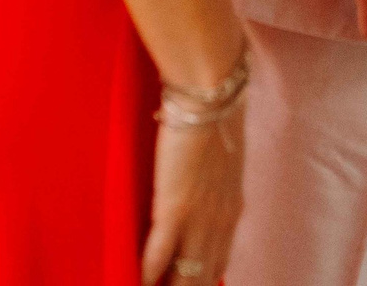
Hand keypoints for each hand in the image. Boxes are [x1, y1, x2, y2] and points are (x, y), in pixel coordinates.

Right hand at [141, 103, 243, 285]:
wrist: (210, 99)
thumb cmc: (214, 120)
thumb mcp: (222, 163)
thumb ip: (213, 186)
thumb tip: (197, 191)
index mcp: (231, 212)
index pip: (217, 263)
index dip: (201, 280)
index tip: (187, 283)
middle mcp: (219, 224)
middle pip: (202, 278)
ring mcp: (198, 221)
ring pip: (184, 277)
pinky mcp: (174, 211)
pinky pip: (157, 257)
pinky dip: (145, 275)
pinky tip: (135, 282)